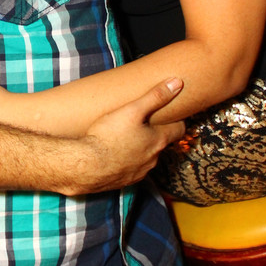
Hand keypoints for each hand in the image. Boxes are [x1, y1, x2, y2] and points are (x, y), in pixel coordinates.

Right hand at [64, 77, 184, 194]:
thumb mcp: (132, 110)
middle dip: (155, 134)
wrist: (86, 166)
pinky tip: (115, 153)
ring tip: (126, 137)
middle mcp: (153, 159)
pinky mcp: (124, 181)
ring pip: (146, 157)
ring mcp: (139, 172)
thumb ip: (155, 96)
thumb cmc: (108, 137)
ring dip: (140, 148)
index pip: (179, 130)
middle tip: (144, 123)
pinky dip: (127, 161)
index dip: (177, 121)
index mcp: (158, 141)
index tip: (172, 115)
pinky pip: (131, 169)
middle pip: (161, 144)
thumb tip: (176, 83)